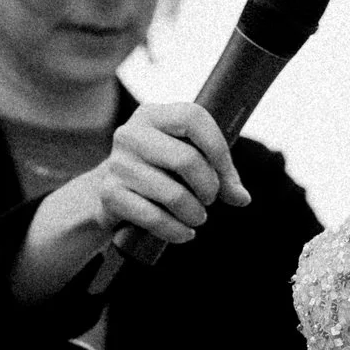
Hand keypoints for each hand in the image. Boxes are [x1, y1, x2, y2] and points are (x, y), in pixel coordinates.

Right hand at [75, 101, 250, 247]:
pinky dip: (176, 231)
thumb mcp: (183, 163)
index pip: (194, 119)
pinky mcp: (110, 195)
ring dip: (195, 214)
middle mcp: (131, 134)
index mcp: (153, 115)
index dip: (218, 150)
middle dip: (209, 187)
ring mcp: (117, 164)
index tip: (227, 177)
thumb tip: (242, 198)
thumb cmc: (156, 174)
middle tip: (210, 200)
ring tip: (197, 218)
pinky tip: (184, 233)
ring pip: (173, 194)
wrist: (107, 197)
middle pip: (187, 159)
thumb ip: (216, 173)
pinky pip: (154, 217)